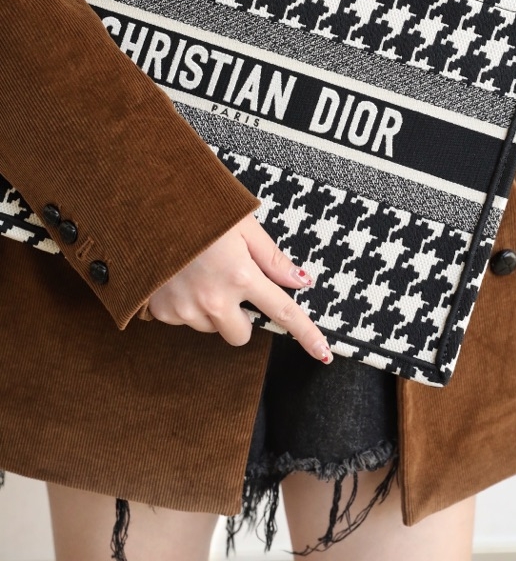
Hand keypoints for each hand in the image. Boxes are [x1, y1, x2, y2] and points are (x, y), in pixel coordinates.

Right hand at [148, 213, 332, 362]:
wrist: (145, 208)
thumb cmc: (198, 209)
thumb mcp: (242, 224)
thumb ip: (272, 257)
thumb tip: (300, 280)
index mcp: (240, 275)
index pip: (282, 312)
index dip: (306, 333)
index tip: (323, 352)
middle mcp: (213, 299)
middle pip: (241, 335)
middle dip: (240, 318)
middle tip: (230, 285)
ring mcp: (185, 308)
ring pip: (211, 328)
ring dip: (211, 310)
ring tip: (198, 272)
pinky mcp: (161, 312)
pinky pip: (184, 321)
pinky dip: (185, 305)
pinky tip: (179, 278)